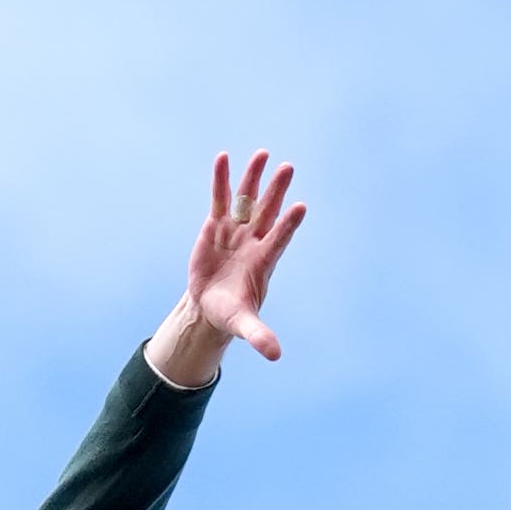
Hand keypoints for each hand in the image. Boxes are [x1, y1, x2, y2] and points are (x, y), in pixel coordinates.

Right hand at [191, 148, 306, 359]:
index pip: (279, 239)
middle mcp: (253, 240)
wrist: (210, 305)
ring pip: (246, 200)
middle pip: (267, 211)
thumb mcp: (243, 325)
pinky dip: (221, 180)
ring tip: (263, 154)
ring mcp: (235, 231)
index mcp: (263, 261)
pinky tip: (223, 158)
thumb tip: (276, 356)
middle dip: (276, 191)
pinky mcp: (215, 226)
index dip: (288, 224)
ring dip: (253, 178)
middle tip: (288, 168)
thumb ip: (259, 336)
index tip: (300, 207)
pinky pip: (219, 199)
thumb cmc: (231, 313)